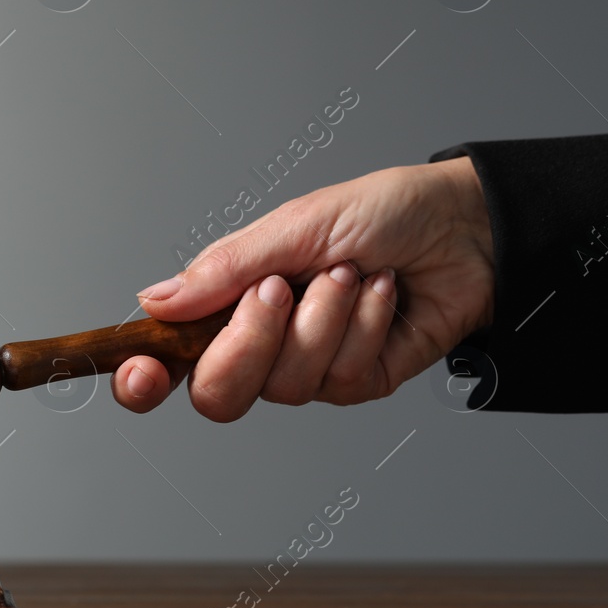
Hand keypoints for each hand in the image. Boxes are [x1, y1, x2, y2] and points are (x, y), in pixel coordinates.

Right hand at [112, 157, 493, 420]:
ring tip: (349, 273)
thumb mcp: (291, 227)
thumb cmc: (378, 213)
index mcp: (228, 302)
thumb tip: (153, 302)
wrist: (464, 227)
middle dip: (248, 343)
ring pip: (285, 384)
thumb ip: (222, 270)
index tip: (143, 372)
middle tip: (278, 291)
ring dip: (323, 318)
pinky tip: (378, 293)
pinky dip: (362, 326)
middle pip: (219, 394)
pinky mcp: (358, 382)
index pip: (169, 359)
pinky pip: (340, 379)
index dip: (144, 379)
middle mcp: (260, 343)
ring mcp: (308, 368)